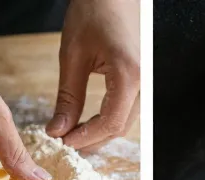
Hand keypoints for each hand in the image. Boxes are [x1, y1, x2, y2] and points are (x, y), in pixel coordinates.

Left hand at [47, 0, 139, 151]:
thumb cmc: (95, 9)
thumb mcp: (74, 54)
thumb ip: (68, 97)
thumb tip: (58, 130)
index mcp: (129, 75)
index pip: (110, 123)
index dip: (86, 138)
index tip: (64, 142)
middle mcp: (144, 82)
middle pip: (120, 127)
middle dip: (92, 139)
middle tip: (66, 140)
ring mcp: (147, 81)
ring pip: (126, 121)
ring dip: (100, 131)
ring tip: (75, 131)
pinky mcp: (143, 79)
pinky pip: (128, 108)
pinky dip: (109, 118)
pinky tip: (90, 119)